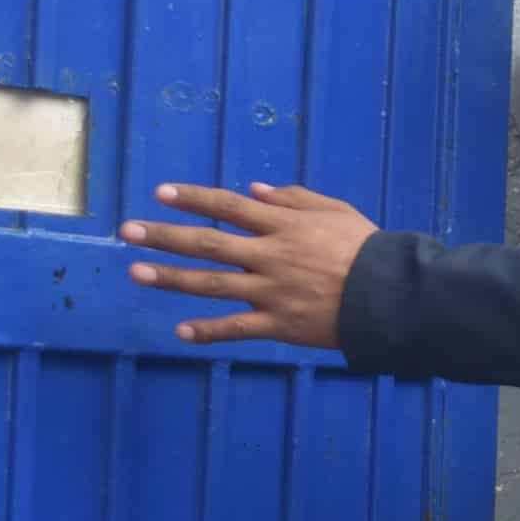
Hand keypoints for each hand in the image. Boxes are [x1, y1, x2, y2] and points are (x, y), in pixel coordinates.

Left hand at [123, 183, 377, 348]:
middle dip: (165, 236)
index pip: (229, 207)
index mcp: (283, 226)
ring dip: (171, 278)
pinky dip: (209, 331)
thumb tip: (254, 189)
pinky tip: (181, 331)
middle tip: (128, 231)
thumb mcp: (335, 211)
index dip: (193, 198)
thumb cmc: (367, 249)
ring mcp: (271, 293)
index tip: (161, 193)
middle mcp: (269, 257)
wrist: (391, 295)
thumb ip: (294, 199)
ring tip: (137, 272)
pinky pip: (238, 329)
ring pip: (212, 284)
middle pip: (208, 243)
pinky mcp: (280, 325)